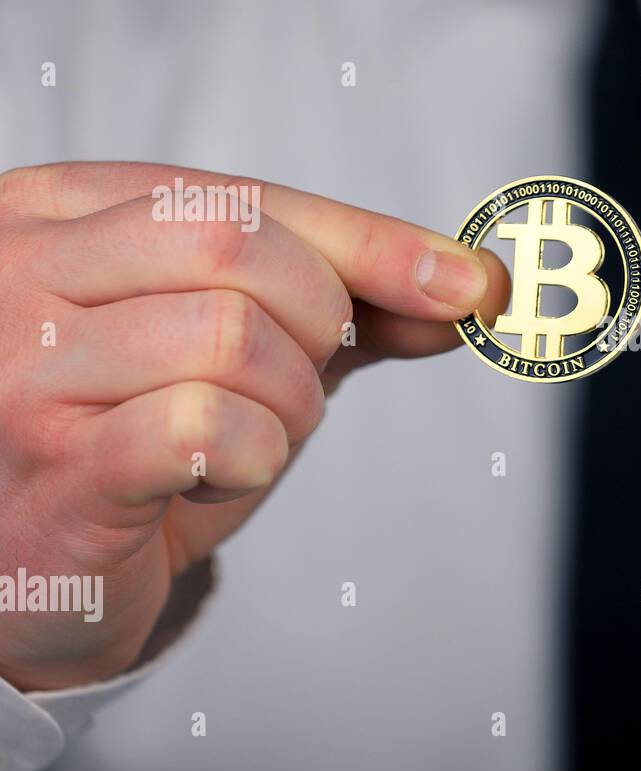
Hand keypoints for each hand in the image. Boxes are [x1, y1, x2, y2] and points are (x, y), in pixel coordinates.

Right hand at [0, 162, 507, 689]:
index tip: (466, 282)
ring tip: (252, 438)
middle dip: (317, 319)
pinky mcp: (55, 470)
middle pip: (236, 242)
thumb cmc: (135, 441)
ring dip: (288, 401)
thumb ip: (344, 303)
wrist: (39, 573)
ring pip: (229, 333)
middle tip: (302, 381)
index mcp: (61, 213)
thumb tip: (467, 286)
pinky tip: (220, 476)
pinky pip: (202, 425)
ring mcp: (22, 370)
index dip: (371, 242)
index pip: (244, 197)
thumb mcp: (238, 347)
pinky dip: (253, 454)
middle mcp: (24, 271)